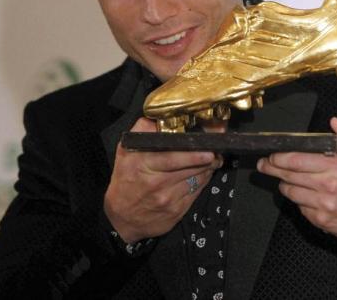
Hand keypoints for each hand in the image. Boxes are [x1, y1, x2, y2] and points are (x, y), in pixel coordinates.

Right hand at [104, 117, 222, 242]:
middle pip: (192, 166)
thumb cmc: (125, 181)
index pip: (174, 155)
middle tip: (214, 149)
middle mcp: (156, 181)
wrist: (122, 218)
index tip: (208, 143)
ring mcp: (168, 198)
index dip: (194, 150)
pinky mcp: (178, 210)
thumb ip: (142, 130)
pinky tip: (201, 174)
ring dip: (208, 167)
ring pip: (198, 177)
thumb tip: (160, 117)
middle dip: (208, 156)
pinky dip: (202, 180)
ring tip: (211, 159)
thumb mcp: (125, 152)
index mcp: (142, 163)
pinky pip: (197, 190)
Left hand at [256, 117, 336, 242]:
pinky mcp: (322, 221)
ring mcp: (323, 205)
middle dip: (272, 168)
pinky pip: (301, 208)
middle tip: (264, 165)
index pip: (297, 160)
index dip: (279, 157)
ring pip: (291, 192)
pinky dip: (299, 201)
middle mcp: (327, 186)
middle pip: (288, 175)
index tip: (272, 155)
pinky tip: (304, 195)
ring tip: (283, 179)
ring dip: (284, 184)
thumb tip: (335, 121)